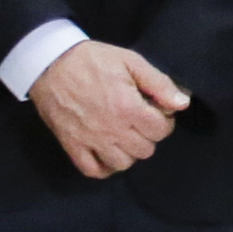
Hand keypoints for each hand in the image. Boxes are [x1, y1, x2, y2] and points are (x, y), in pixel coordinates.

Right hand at [30, 40, 185, 180]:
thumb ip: (159, 84)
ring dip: (128, 151)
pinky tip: (107, 152)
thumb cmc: (93, 60)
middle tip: (139, 120)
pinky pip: (93, 171)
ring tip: (124, 135)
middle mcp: (111, 129)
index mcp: (128, 108)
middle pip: (145, 150)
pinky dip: (104, 167)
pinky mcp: (71, 146)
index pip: (161, 131)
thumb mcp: (131, 62)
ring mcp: (90, 140)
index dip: (164, 121)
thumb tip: (182, 104)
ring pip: (123, 163)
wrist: (50, 63)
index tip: (155, 111)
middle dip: (148, 135)